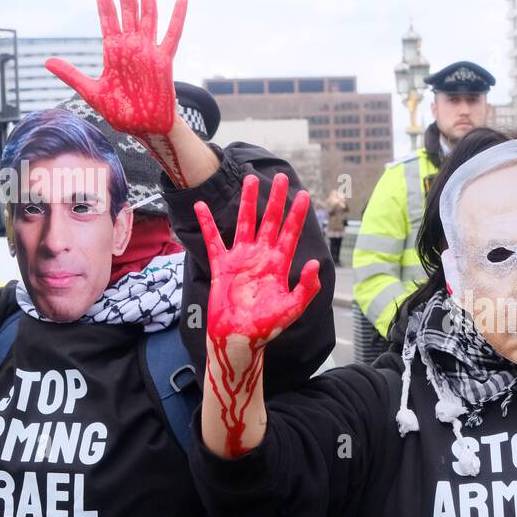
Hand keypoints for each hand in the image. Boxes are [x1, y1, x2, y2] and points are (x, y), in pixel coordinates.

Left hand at [45, 0, 188, 179]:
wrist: (144, 129)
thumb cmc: (122, 113)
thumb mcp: (91, 92)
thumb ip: (72, 74)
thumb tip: (46, 61)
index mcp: (113, 49)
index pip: (106, 13)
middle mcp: (131, 44)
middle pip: (127, 5)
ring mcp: (148, 50)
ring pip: (148, 12)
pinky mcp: (163, 61)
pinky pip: (172, 35)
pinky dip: (177, 17)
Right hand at [196, 173, 321, 349]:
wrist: (240, 338)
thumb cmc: (267, 327)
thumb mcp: (292, 308)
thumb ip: (306, 288)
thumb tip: (315, 263)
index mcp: (279, 265)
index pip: (290, 233)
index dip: (297, 215)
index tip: (304, 195)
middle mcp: (261, 256)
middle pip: (270, 221)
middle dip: (275, 200)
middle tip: (281, 177)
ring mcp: (241, 259)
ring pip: (244, 223)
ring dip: (247, 202)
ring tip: (250, 179)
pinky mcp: (221, 265)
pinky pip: (213, 240)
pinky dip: (207, 223)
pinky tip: (201, 205)